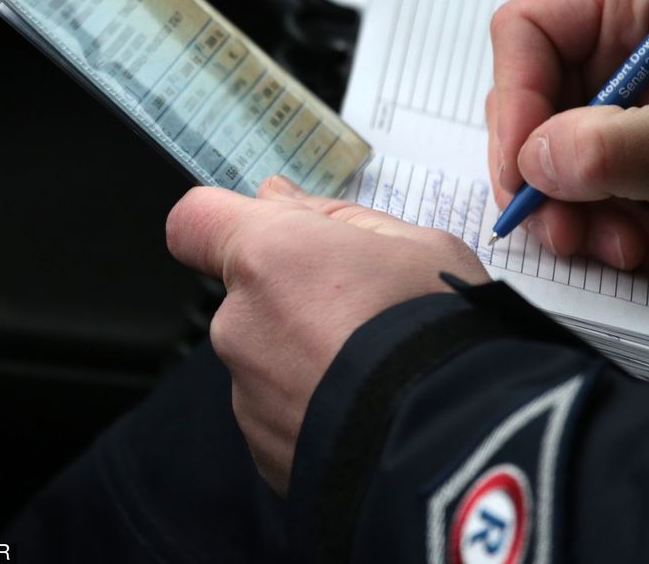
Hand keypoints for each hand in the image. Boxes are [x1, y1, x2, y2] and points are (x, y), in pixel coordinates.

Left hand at [165, 174, 488, 492]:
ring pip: (265, 355)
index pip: (195, 222)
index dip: (223, 222)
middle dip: (291, 295)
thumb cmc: (439, 337)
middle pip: (246, 294)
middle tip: (364, 309)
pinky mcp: (262, 449)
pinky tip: (367, 406)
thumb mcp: (415, 244)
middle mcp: (240, 324)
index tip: (268, 232)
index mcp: (269, 257)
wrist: (453, 444)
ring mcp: (247, 393)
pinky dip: (314, 405)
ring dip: (306, 355)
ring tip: (374, 368)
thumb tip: (280, 200)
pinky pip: (280, 410)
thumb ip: (333, 216)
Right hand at [487, 0, 648, 282]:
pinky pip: (567, 180)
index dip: (513, 98)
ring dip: (574, 211)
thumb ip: (606, 150)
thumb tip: (532, 159)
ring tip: (625, 247)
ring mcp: (612, 92)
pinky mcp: (611, 140)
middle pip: (529, 98)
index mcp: (642, 0)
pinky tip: (645, 245)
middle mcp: (619, 39)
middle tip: (562, 228)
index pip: (528, 30)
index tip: (521, 166)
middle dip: (548, 175)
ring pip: (543, 149)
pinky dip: (594, 221)